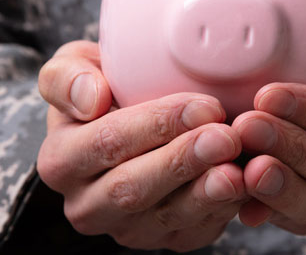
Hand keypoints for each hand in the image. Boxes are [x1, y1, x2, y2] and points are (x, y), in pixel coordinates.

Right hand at [36, 41, 246, 250]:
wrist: (129, 121)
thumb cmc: (103, 89)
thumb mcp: (74, 68)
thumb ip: (68, 77)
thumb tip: (92, 99)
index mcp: (60, 161)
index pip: (107, 143)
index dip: (156, 125)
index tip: (202, 105)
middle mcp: (87, 205)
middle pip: (134, 187)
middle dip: (184, 161)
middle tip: (226, 136)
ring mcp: (126, 229)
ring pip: (167, 216)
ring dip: (206, 192)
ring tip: (238, 168)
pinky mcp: (166, 240)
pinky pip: (194, 231)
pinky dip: (223, 209)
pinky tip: (245, 184)